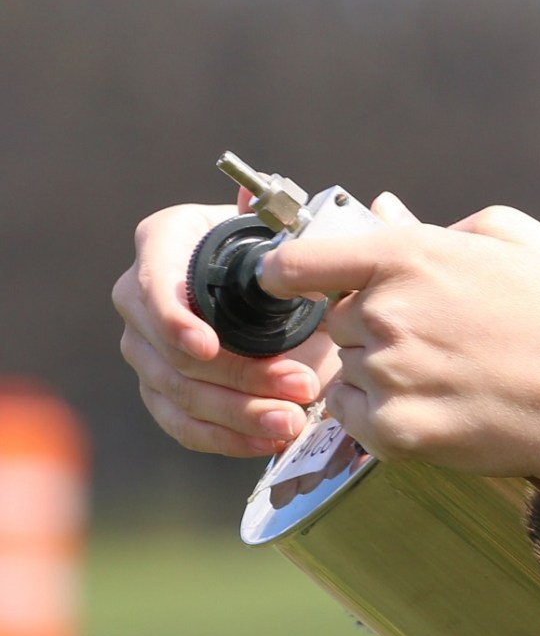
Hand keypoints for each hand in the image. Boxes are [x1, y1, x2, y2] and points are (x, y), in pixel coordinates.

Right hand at [114, 196, 357, 456]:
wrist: (293, 304)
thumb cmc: (287, 265)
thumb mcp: (291, 241)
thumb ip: (275, 224)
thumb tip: (249, 197)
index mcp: (164, 243)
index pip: (153, 285)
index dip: (174, 320)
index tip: (209, 347)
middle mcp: (140, 296)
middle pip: (172, 352)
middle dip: (242, 376)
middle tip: (303, 385)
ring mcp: (146, 348)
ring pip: (178, 394)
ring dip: (242, 413)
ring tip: (295, 419)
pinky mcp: (162, 392)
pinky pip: (183, 425)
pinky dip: (227, 437)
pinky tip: (269, 438)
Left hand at [261, 204, 539, 528]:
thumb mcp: (527, 243)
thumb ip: (447, 227)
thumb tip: (388, 215)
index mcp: (411, 257)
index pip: (303, 260)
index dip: (287, 273)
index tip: (286, 283)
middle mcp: (386, 314)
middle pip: (338, 321)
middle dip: (373, 329)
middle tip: (437, 344)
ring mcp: (389, 376)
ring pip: (350, 373)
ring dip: (382, 376)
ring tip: (451, 381)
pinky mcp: (398, 433)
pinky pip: (359, 420)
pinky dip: (385, 418)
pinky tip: (438, 411)